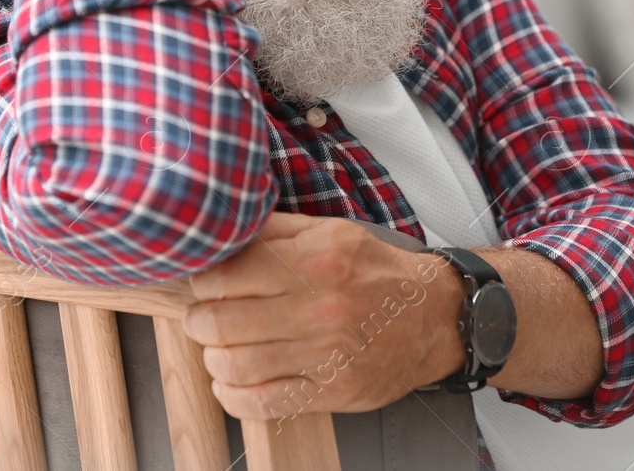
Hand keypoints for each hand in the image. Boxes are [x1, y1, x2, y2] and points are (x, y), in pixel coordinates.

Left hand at [182, 213, 466, 420]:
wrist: (434, 317)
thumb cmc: (377, 272)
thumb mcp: (332, 231)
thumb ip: (277, 229)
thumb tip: (224, 229)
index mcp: (313, 260)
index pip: (226, 274)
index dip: (203, 280)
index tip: (204, 283)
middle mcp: (317, 307)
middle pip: (219, 323)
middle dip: (199, 321)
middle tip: (203, 318)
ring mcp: (324, 354)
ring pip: (233, 365)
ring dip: (214, 359)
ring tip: (220, 349)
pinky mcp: (331, 391)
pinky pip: (261, 404)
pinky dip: (233, 397)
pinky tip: (232, 384)